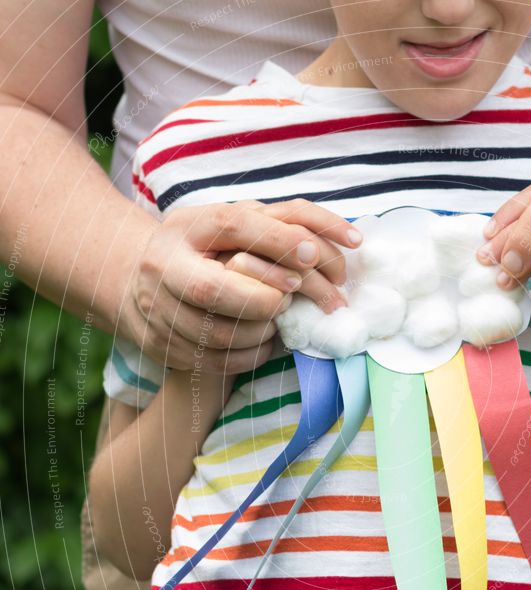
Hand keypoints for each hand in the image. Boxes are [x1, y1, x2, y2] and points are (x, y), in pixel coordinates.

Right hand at [121, 198, 361, 371]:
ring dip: (260, 332)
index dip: (275, 241)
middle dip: (261, 300)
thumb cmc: (209, 249)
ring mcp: (158, 308)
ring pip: (217, 333)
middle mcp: (164, 264)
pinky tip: (263, 343)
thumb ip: (273, 225)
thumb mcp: (233, 224)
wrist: (145, 282)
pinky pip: (215, 361)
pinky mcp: (162, 345)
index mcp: (188, 226)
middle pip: (212, 289)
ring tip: (280, 322)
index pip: (233, 225)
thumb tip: (322, 245)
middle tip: (291, 301)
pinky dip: (249, 355)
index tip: (311, 255)